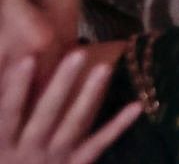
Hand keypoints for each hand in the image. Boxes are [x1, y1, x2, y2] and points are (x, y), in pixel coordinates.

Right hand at [0, 51, 140, 163]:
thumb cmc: (8, 158)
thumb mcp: (0, 140)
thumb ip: (5, 111)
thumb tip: (5, 66)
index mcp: (2, 144)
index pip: (8, 113)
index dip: (16, 87)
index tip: (27, 58)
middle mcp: (28, 151)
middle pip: (45, 114)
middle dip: (61, 84)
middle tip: (78, 54)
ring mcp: (54, 159)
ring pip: (73, 126)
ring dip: (89, 97)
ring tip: (104, 68)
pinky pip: (98, 145)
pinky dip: (117, 126)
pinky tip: (136, 106)